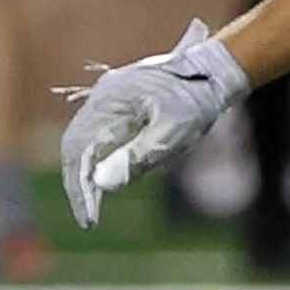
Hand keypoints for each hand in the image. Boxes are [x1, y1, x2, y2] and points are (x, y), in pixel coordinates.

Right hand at [58, 20, 249, 228]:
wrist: (214, 69)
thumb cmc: (197, 99)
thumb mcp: (174, 131)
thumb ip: (139, 155)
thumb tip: (103, 183)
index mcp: (109, 102)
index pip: (79, 150)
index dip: (79, 188)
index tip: (88, 219)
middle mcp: (102, 99)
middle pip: (75, 146)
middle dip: (79, 184)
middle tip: (88, 218)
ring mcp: (109, 101)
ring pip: (84, 142)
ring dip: (86, 174)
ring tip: (93, 207)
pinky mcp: (119, 106)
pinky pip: (99, 137)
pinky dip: (99, 161)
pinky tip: (106, 181)